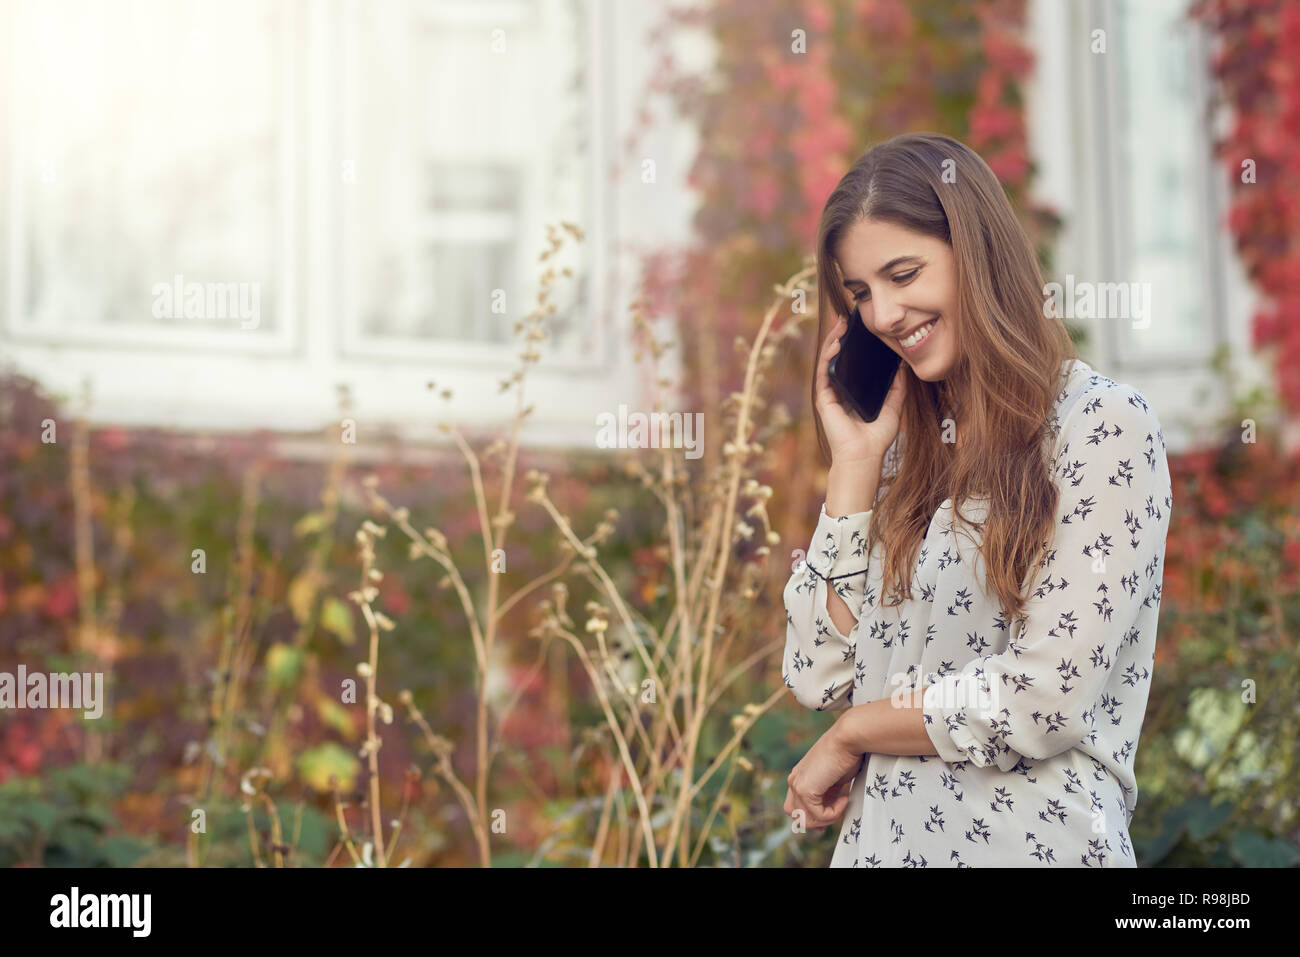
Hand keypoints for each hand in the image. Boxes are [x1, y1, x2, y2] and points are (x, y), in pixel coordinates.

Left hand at [784, 720, 865, 831]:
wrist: (847, 738)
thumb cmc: (846, 753)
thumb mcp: (835, 779)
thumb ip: (829, 794)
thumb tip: (831, 810)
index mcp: (800, 776)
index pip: (796, 806)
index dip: (812, 816)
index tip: (831, 816)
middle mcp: (794, 780)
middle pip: (795, 814)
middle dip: (815, 820)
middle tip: (835, 815)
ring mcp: (797, 785)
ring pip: (804, 819)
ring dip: (826, 818)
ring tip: (842, 804)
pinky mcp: (805, 789)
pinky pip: (817, 815)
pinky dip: (833, 813)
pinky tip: (844, 798)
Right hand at [815, 313, 906, 464]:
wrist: (864, 457)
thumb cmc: (876, 438)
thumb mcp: (894, 407)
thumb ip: (897, 388)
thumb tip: (902, 366)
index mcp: (852, 392)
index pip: (851, 363)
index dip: (854, 345)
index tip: (861, 328)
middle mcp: (839, 391)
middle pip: (837, 358)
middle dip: (841, 337)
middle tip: (848, 318)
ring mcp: (829, 393)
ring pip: (828, 361)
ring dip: (832, 341)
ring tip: (840, 324)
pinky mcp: (823, 398)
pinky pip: (824, 372)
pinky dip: (828, 356)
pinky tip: (835, 344)